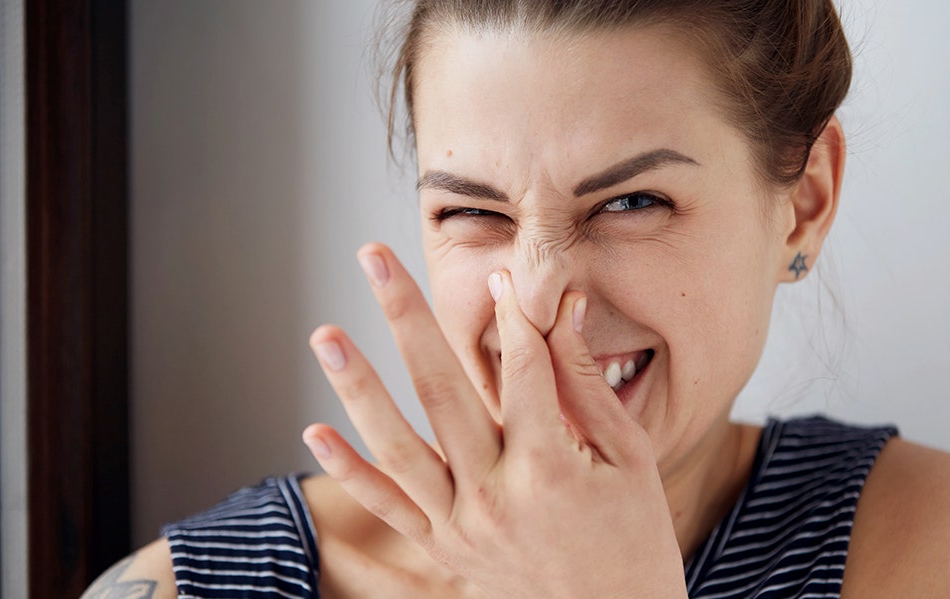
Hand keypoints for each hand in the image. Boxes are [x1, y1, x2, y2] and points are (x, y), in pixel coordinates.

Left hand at [303, 244, 688, 597]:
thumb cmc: (634, 543)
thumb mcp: (628, 461)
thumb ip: (587, 386)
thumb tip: (563, 312)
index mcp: (551, 472)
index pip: (522, 371)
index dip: (513, 317)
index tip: (500, 276)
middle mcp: (495, 498)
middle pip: (442, 392)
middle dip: (406, 317)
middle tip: (374, 258)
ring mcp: (461, 528)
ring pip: (398, 448)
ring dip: (358, 387)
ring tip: (325, 334)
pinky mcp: (442, 549)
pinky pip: (387, 507)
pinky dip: (347, 471)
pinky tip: (314, 430)